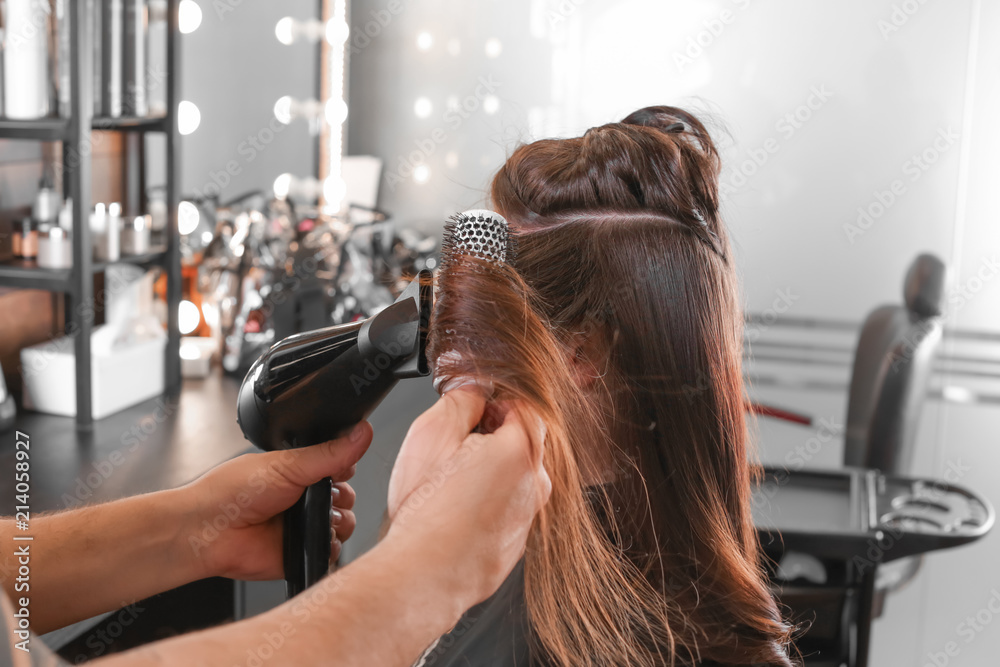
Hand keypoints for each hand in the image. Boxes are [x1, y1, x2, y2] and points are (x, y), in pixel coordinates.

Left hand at [179, 422, 371, 580]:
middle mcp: (303, 499)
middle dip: (345, 496)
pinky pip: (332, 552)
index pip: (340, 467)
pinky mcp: (302, 553)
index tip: (342, 468)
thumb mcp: (288, 464)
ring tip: (316, 517)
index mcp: (299, 472)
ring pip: (344, 524)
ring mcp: (304, 527)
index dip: (346, 468)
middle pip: (348, 497)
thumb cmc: (231, 492)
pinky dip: (329, 546)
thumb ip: (329, 452)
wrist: (209, 531)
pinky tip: (312, 538)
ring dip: (339, 521)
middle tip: (325, 495)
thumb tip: (361, 433)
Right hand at [385, 384, 549, 605]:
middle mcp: (535, 484)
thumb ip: (463, 399)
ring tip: (449, 487)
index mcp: (522, 449)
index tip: (473, 412)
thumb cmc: (427, 509)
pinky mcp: (516, 544)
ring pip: (513, 479)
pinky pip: (505, 511)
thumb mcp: (434, 432)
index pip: (525, 406)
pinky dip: (485, 507)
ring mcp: (528, 517)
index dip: (494, 403)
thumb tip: (476, 388)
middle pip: (522, 443)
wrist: (424, 574)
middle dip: (491, 438)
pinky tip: (455, 514)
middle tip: (453, 450)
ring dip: (487, 473)